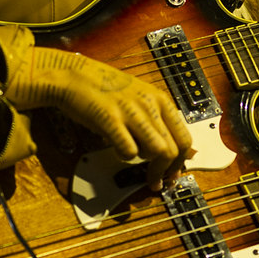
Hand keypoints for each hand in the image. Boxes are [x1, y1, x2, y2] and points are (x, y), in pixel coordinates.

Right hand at [7, 44, 192, 191]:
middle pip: (172, 150)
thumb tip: (171, 149)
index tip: (172, 174)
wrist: (74, 76)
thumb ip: (156, 119)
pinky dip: (125, 157)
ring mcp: (131, 112)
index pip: (184, 138)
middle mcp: (150, 105)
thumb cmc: (105, 89)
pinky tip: (117, 149)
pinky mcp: (110, 120)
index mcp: (161, 99)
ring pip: (157, 152)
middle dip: (165, 172)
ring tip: (136, 162)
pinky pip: (129, 150)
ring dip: (148, 166)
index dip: (180, 162)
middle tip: (155, 181)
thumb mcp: (140, 97)